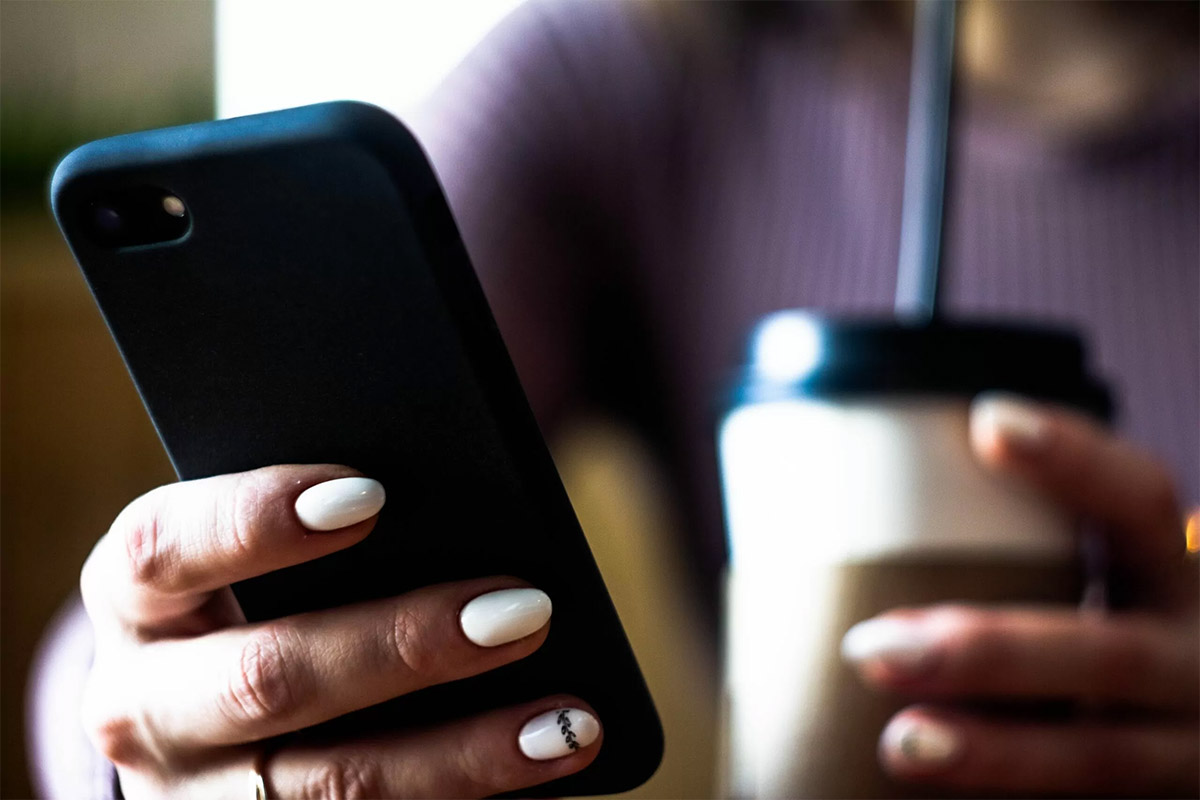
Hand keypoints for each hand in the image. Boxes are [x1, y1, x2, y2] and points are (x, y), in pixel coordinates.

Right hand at [79, 464, 600, 797]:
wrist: (203, 711)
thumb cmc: (263, 589)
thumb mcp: (261, 552)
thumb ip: (331, 521)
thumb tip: (467, 512)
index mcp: (136, 598)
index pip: (167, 548)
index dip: (260, 519)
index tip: (372, 494)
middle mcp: (143, 705)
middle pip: (268, 678)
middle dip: (404, 646)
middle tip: (526, 611)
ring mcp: (196, 796)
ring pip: (329, 786)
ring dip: (461, 756)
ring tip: (567, 723)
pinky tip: (540, 772)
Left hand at [842, 395, 1197, 796]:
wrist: (1196, 719)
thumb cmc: (1107, 627)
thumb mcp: (1096, 580)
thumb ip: (1017, 554)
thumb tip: (822, 510)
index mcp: (1171, 576)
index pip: (1142, 501)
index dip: (1076, 461)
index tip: (988, 421)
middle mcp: (1194, 657)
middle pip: (1111, 654)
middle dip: (991, 652)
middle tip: (869, 648)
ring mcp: (1186, 747)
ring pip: (1105, 757)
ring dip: (999, 752)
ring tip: (901, 743)